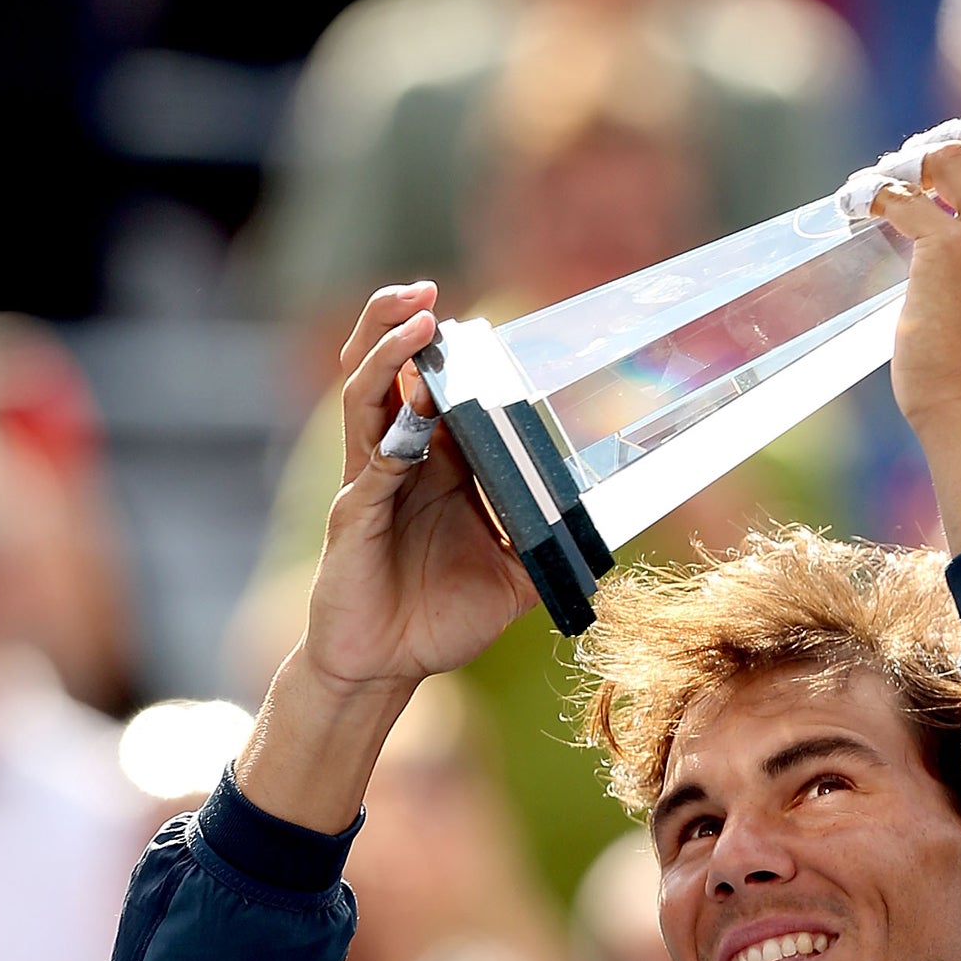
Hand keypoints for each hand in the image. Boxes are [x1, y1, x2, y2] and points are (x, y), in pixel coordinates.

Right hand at [301, 283, 537, 693]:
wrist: (386, 668)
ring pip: (365, 401)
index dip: (445, 351)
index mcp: (433, 465)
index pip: (435, 390)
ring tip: (415, 322)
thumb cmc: (437, 620)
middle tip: (423, 292)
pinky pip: (372, 471)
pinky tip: (410, 428)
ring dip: (388, 358)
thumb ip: (547, 551)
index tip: (468, 319)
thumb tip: (607, 539)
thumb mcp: (509, 582)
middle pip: (384, 373)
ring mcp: (371, 486)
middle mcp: (397, 462)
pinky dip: (390, 444)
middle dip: (396, 324)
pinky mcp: (354, 519)